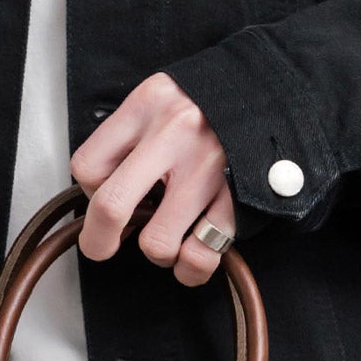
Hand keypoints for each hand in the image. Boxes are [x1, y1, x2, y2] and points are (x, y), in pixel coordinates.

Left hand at [70, 73, 233, 287]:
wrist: (272, 92)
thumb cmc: (208, 104)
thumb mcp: (159, 100)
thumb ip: (128, 139)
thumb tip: (100, 195)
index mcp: (148, 105)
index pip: (88, 167)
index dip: (89, 192)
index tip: (101, 195)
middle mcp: (175, 134)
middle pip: (111, 206)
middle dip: (98, 240)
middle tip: (101, 246)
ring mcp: (208, 168)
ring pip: (157, 243)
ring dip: (157, 251)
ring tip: (165, 236)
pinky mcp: (238, 197)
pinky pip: (201, 255)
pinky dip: (190, 268)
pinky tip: (188, 258)